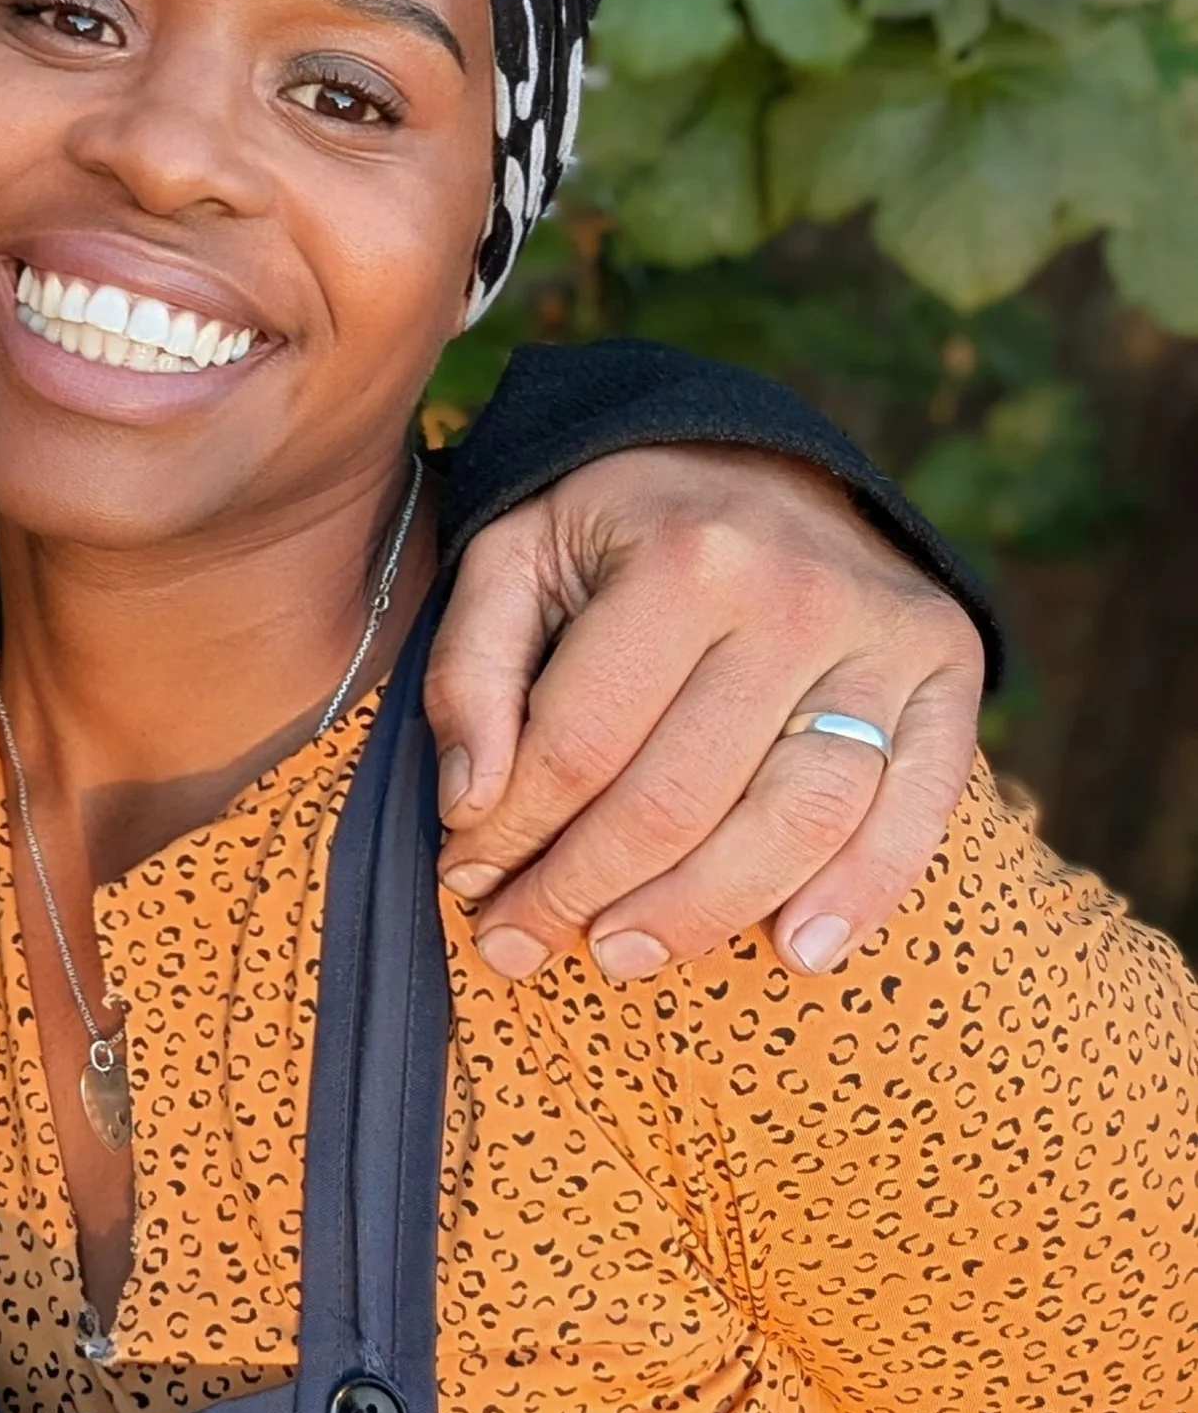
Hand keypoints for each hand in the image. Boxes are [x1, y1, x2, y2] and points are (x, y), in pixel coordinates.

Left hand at [425, 446, 983, 980]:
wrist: (763, 456)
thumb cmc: (621, 527)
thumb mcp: (517, 554)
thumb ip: (473, 668)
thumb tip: (470, 805)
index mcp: (686, 558)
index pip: (583, 743)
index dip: (513, 831)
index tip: (463, 877)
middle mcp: (797, 596)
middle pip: (680, 798)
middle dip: (582, 889)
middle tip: (518, 940)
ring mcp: (885, 637)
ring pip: (797, 820)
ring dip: (700, 913)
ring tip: (622, 956)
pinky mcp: (949, 670)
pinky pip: (917, 808)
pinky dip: (863, 893)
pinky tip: (798, 953)